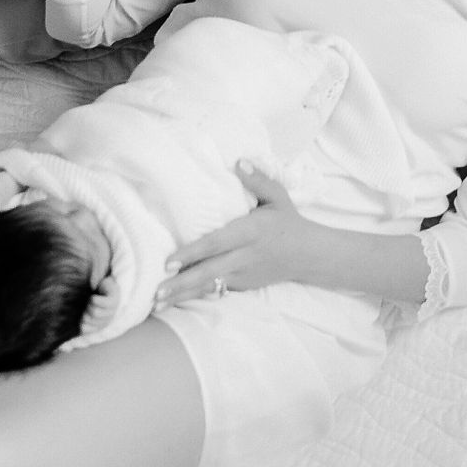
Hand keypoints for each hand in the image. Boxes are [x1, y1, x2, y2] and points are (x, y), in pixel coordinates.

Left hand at [156, 162, 316, 304]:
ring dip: (183, 295)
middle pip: (210, 272)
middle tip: (156, 292)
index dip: (193, 253)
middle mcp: (245, 256)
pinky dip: (195, 297)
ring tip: (157, 304)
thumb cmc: (288, 222)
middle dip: (182, 283)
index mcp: (252, 232)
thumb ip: (258, 180)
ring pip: (210, 286)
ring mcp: (244, 274)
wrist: (310, 255)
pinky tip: (173, 302)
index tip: (169, 261)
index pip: (218, 243)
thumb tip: (238, 162)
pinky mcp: (243, 285)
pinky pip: (216, 291)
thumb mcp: (278, 196)